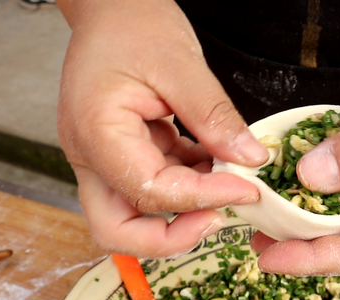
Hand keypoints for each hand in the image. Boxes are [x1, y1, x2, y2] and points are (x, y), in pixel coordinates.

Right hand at [56, 0, 267, 256]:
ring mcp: (102, 158)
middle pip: (117, 230)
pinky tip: (213, 164)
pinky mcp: (121, 155)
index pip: (150, 191)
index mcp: (96, 132)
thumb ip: (214, 117)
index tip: (248, 189)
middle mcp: (90, 155)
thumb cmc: (135, 25)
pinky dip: (184, 186)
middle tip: (219, 218)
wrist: (113, 9)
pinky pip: (151, 188)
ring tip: (224, 184)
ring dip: (181, 213)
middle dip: (171, 238)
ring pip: (132, 216)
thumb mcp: (181, 65)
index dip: (203, 197)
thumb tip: (249, 160)